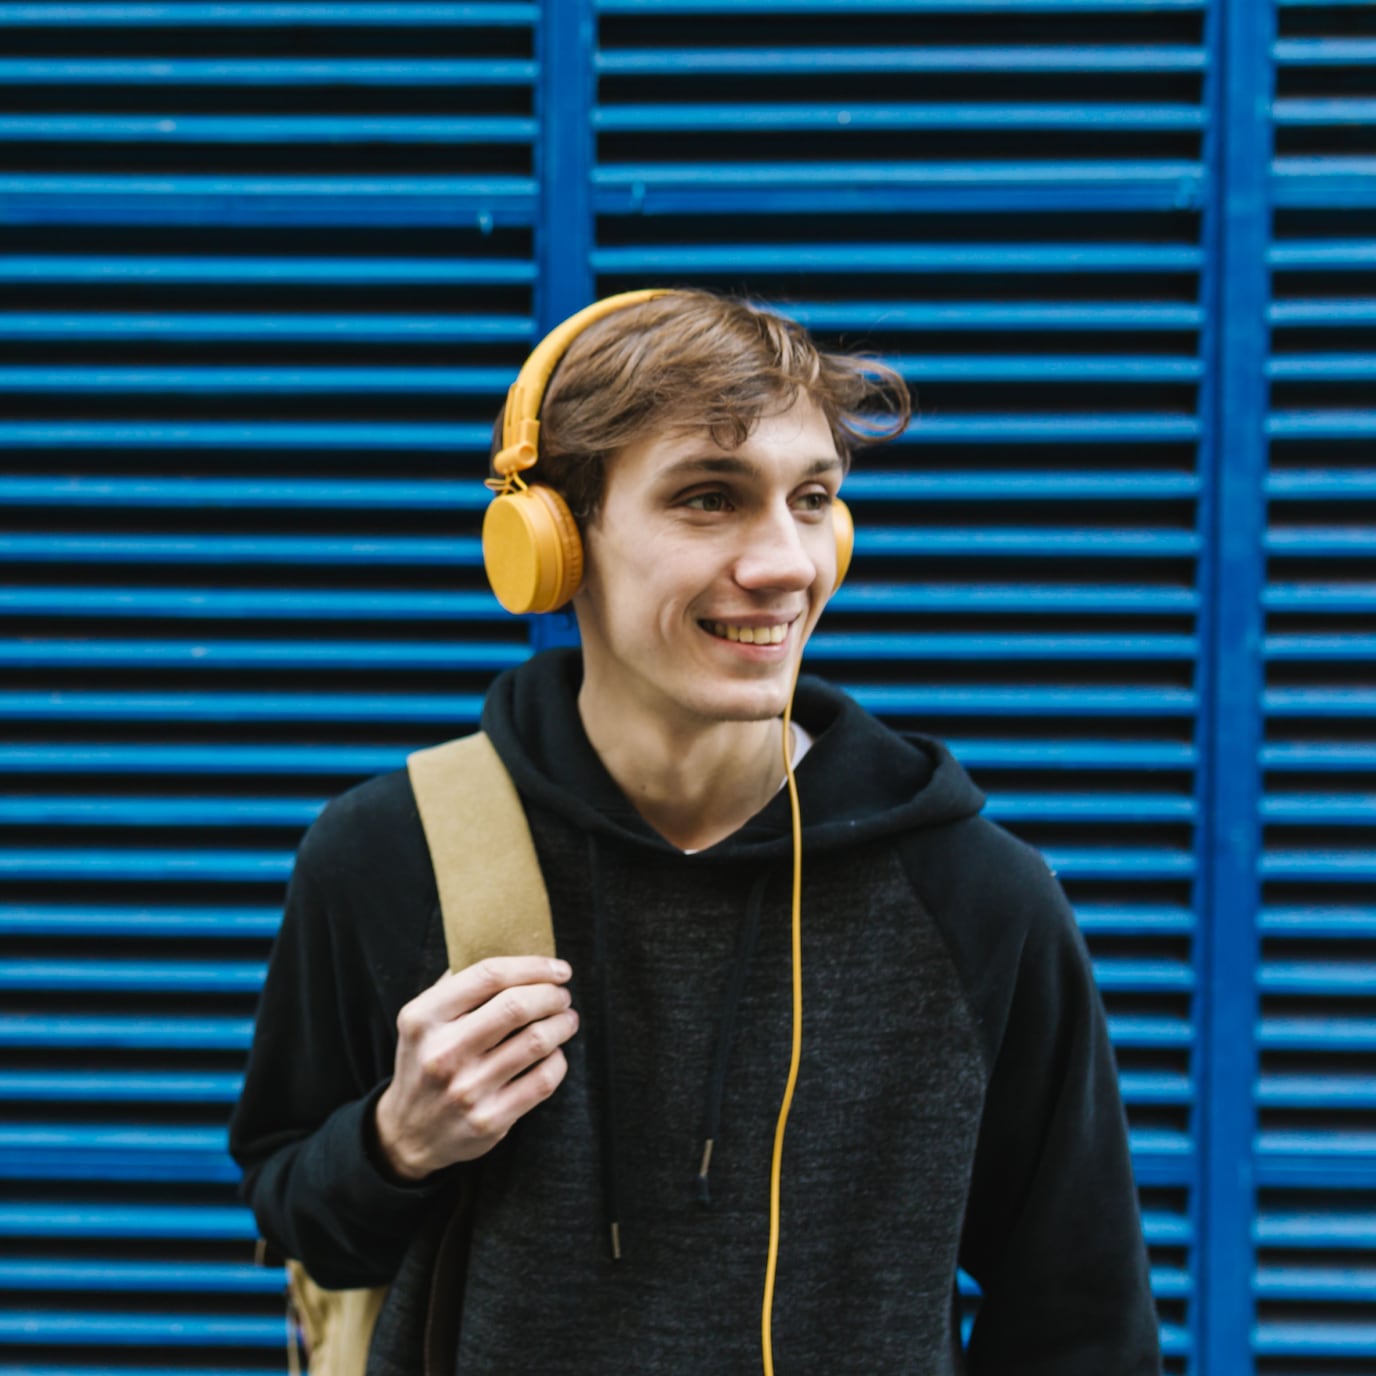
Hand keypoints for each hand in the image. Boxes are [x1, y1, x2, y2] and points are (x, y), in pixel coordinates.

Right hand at [374, 956, 577, 1180]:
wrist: (408, 1133)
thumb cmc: (426, 1062)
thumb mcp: (422, 1021)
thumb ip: (457, 986)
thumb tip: (513, 952)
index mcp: (423, 1018)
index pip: (488, 975)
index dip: (533, 966)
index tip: (558, 969)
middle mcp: (442, 1053)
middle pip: (516, 1006)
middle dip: (552, 994)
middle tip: (562, 995)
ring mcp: (466, 1090)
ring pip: (536, 1042)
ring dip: (562, 1024)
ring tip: (566, 1019)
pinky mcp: (490, 1120)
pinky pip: (543, 1080)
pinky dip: (558, 1060)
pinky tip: (554, 1053)